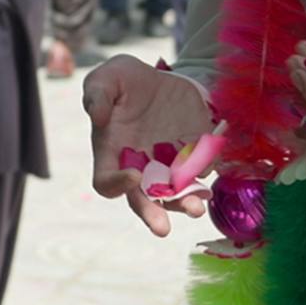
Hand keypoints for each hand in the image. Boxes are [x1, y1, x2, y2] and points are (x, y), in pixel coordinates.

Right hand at [83, 55, 214, 236]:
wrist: (167, 79)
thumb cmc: (129, 80)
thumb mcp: (110, 75)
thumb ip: (98, 92)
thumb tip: (97, 117)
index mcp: (111, 152)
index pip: (106, 181)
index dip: (116, 184)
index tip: (133, 175)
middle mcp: (137, 168)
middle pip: (140, 201)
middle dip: (151, 214)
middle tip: (163, 229)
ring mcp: (166, 169)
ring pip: (172, 198)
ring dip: (182, 205)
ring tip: (196, 208)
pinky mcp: (191, 163)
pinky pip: (197, 180)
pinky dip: (202, 186)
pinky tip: (208, 186)